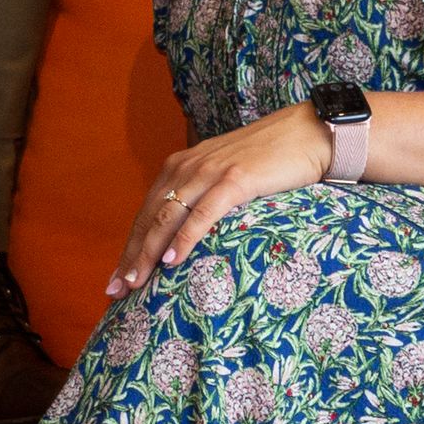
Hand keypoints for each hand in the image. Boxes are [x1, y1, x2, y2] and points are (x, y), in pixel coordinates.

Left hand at [107, 105, 337, 296]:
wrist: (307, 133)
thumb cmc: (269, 160)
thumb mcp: (224, 175)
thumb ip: (202, 195)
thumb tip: (189, 234)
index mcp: (180, 166)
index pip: (147, 213)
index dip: (130, 246)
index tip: (117, 279)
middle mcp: (187, 167)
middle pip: (150, 218)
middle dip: (131, 256)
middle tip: (116, 290)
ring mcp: (210, 172)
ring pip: (168, 218)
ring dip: (148, 252)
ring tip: (135, 283)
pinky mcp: (235, 180)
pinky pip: (202, 214)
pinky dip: (184, 238)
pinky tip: (172, 261)